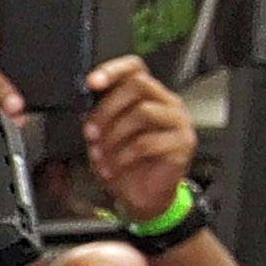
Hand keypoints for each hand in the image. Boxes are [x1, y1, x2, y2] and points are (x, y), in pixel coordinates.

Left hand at [82, 54, 195, 221]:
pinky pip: (148, 142)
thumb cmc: (126, 165)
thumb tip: (83, 105)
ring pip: (143, 112)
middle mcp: (166, 103)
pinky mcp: (182, 144)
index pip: (136, 68)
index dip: (114, 70)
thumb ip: (98, 117)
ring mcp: (178, 122)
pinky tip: (114, 167)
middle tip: (90, 132)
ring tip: (101, 155)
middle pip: (138, 86)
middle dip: (107, 109)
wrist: (143, 197)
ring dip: (114, 135)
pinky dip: (123, 156)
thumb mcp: (104, 137)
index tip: (92, 82)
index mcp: (148, 96)